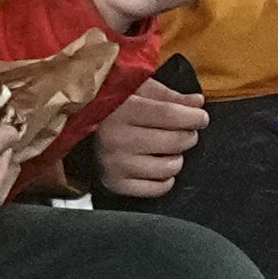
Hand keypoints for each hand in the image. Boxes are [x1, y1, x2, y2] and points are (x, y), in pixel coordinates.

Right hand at [80, 76, 202, 201]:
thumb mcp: (137, 90)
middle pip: (174, 141)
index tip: (201, 117)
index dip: (193, 117)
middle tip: (186, 131)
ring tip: (169, 149)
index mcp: (122, 110)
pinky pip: (157, 188)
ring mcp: (115, 164)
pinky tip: (159, 165)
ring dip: (177, 157)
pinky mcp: (115, 184)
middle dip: (188, 135)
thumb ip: (169, 96)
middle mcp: (117, 139)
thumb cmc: (113, 104)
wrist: (75, 127)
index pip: (170, 115)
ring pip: (169, 167)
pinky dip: (166, 179)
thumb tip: (198, 103)